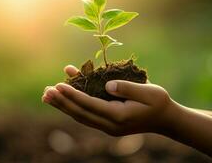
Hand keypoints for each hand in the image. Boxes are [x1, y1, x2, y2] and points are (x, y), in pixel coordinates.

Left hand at [42, 65, 173, 135]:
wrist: (166, 119)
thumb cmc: (159, 102)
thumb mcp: (148, 91)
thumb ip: (127, 87)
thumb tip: (106, 85)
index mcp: (119, 116)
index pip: (90, 105)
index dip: (73, 95)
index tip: (58, 85)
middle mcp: (110, 124)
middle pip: (80, 113)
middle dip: (62, 102)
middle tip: (46, 92)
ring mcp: (107, 126)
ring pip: (80, 116)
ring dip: (64, 106)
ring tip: (48, 96)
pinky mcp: (107, 123)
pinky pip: (87, 115)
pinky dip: (74, 107)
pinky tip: (65, 99)